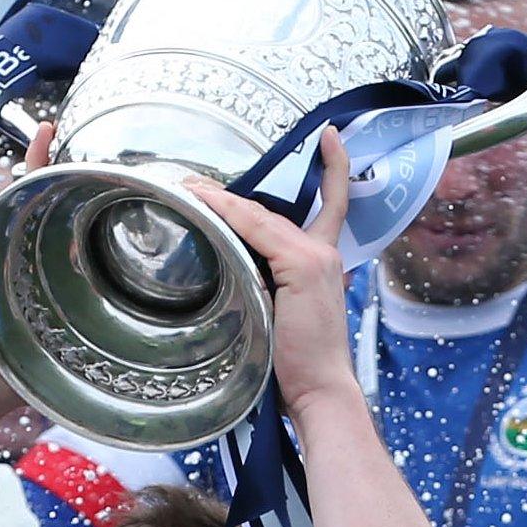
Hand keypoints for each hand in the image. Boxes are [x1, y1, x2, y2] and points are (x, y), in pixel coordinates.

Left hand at [186, 127, 356, 418]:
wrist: (321, 387)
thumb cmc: (298, 362)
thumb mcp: (284, 313)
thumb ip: (270, 285)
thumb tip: (234, 270)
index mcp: (325, 261)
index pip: (333, 204)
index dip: (335, 169)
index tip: (328, 138)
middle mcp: (325, 252)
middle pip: (276, 211)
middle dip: (238, 196)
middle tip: (198, 183)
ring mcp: (316, 257)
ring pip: (262, 217)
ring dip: (223, 202)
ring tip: (191, 189)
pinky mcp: (302, 266)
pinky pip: (257, 231)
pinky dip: (229, 215)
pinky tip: (206, 204)